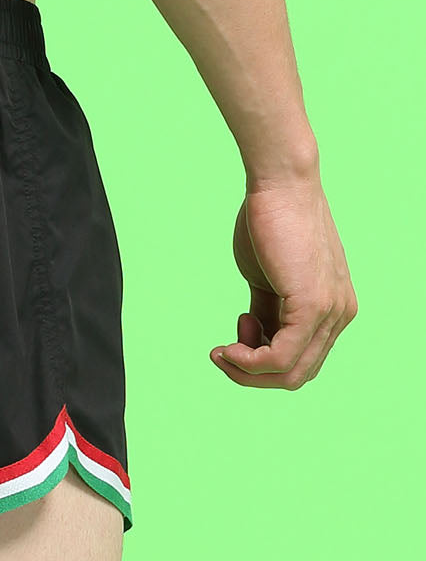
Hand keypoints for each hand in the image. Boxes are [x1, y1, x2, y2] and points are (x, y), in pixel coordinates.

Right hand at [210, 180, 356, 388]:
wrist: (279, 184)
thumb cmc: (269, 222)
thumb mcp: (267, 279)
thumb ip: (268, 312)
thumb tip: (255, 339)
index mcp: (334, 308)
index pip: (302, 360)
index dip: (262, 359)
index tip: (237, 328)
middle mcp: (340, 314)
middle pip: (298, 376)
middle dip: (252, 374)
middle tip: (222, 351)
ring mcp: (330, 313)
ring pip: (290, 374)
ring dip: (247, 371)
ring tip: (222, 351)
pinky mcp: (313, 307)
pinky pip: (281, 359)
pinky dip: (248, 363)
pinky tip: (227, 348)